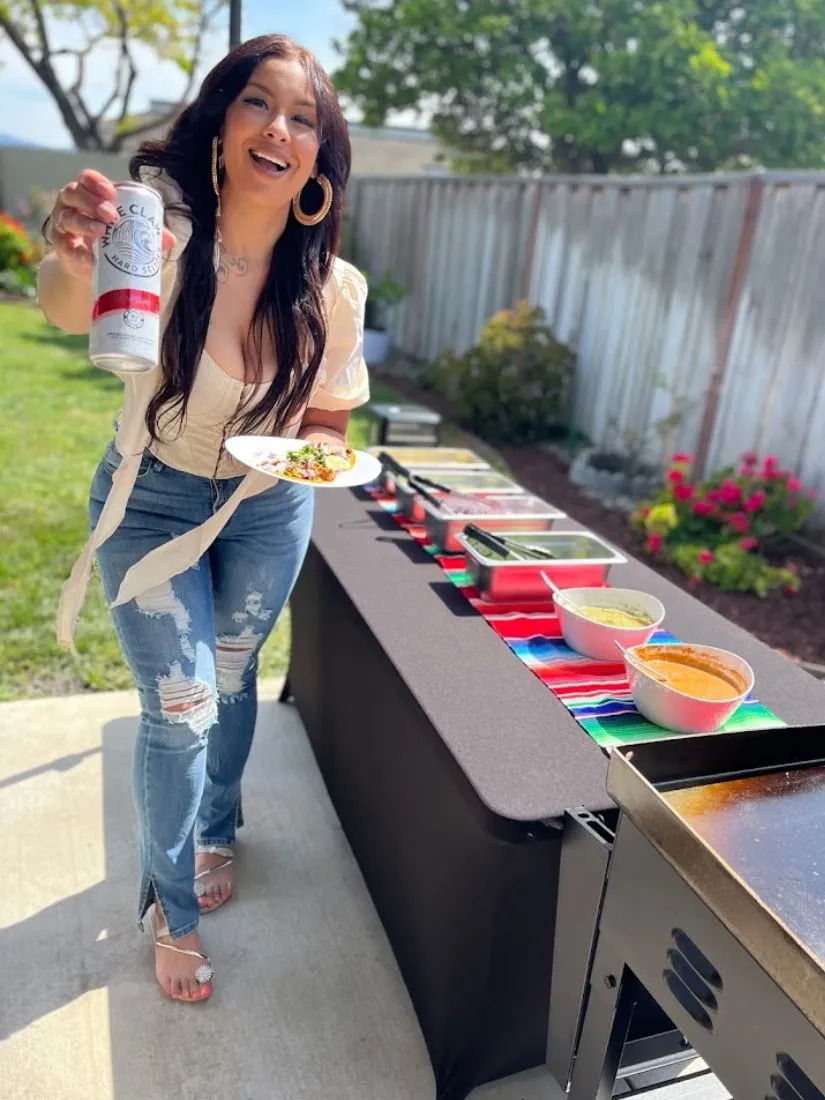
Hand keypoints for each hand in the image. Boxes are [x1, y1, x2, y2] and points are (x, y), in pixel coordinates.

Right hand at [46, 169, 176, 282]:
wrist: (93, 265)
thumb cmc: (112, 237)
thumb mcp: (128, 230)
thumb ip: (147, 230)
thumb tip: (170, 240)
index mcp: (87, 193)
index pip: (86, 179)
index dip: (95, 182)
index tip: (111, 193)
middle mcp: (70, 204)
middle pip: (74, 194)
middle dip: (92, 202)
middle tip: (112, 215)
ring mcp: (62, 225)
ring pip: (67, 218)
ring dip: (84, 223)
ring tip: (101, 232)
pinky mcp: (61, 248)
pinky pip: (64, 246)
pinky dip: (76, 252)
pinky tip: (88, 258)